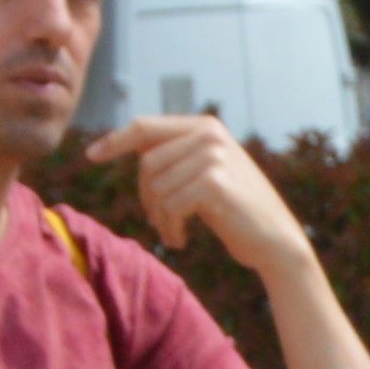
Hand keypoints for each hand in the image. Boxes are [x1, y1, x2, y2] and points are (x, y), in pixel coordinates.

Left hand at [89, 114, 311, 272]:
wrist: (277, 243)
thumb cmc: (237, 213)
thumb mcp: (206, 173)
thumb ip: (176, 155)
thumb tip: (124, 143)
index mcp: (205, 126)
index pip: (146, 127)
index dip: (115, 140)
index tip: (92, 155)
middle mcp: (209, 134)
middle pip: (147, 162)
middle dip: (145, 196)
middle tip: (157, 222)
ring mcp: (212, 156)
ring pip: (155, 186)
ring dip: (159, 217)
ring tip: (173, 233)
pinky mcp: (213, 183)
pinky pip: (169, 204)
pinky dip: (169, 227)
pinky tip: (181, 241)